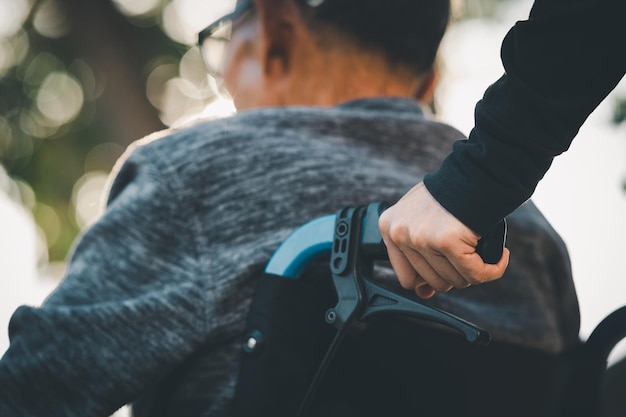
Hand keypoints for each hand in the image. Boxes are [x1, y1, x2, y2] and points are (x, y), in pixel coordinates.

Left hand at [378, 182, 508, 297]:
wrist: (476, 172)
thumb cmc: (452, 194)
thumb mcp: (422, 218)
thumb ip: (417, 253)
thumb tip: (422, 293)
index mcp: (388, 227)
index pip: (406, 277)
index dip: (430, 279)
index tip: (446, 270)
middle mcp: (400, 233)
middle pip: (433, 282)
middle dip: (456, 274)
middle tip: (469, 255)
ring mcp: (421, 238)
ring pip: (454, 280)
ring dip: (475, 271)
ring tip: (482, 251)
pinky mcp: (447, 242)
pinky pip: (474, 274)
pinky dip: (492, 270)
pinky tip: (500, 258)